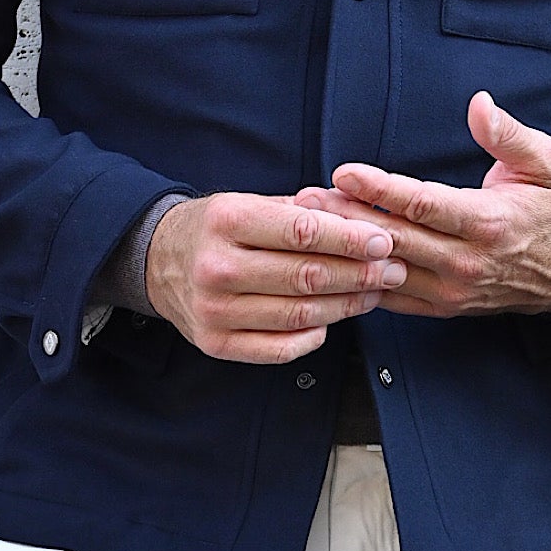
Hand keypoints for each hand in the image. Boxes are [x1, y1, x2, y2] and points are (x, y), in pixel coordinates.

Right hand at [145, 193, 405, 362]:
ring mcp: (214, 310)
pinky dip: (314, 335)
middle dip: (359, 273)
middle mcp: (217, 267)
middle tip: (394, 269)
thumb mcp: (249, 203)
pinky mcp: (215, 344)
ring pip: (299, 314)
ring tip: (374, 293)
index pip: (302, 232)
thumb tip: (361, 217)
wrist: (156, 260)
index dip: (349, 239)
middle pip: (306, 276)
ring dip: (347, 305)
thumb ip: (302, 211)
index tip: (383, 240)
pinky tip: (333, 320)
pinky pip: (279, 348)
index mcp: (227, 221)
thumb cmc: (215, 229)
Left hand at [294, 92, 550, 318]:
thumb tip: (479, 104)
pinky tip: (331, 263)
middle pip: (395, 239)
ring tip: (307, 226)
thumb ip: (507, 133)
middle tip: (306, 199)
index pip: (423, 205)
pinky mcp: (443, 307)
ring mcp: (453, 289)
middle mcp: (467, 261)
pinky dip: (360, 281)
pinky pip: (392, 298)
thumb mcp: (543, 162)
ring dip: (345, 249)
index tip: (344, 172)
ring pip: (387, 270)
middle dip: (346, 217)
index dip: (380, 189)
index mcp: (488, 222)